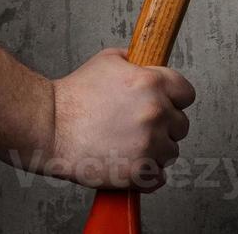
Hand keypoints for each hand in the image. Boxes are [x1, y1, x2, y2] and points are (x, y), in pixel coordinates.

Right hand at [46, 48, 195, 189]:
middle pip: (181, 125)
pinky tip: (131, 163)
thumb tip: (149, 63)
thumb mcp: (108, 60)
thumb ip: (136, 61)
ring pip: (171, 152)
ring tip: (129, 144)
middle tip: (139, 126)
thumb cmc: (74, 96)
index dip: (175, 99)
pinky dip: (149, 175)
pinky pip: (160, 177)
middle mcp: (155, 112)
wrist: (50, 127)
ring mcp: (148, 143)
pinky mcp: (138, 171)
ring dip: (155, 150)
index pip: (187, 94)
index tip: (165, 104)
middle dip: (165, 126)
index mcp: (152, 83)